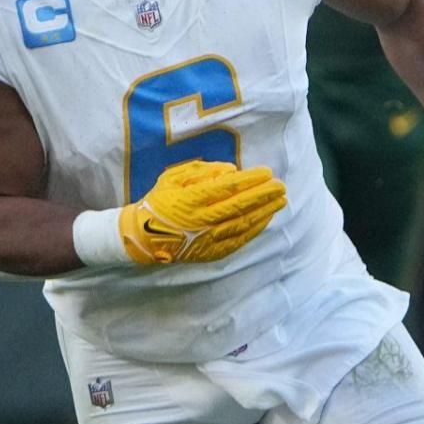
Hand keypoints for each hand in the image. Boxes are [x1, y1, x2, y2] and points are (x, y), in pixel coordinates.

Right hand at [119, 161, 286, 264]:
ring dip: (264, 211)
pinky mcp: (211, 252)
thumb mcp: (173, 179)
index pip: (227, 188)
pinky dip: (255, 229)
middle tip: (281, 185)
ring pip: (242, 224)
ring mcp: (207, 238)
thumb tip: (232, 170)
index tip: (267, 172)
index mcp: (190, 199)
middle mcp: (200, 220)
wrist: (142, 237)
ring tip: (280, 200)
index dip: (249, 180)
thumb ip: (202, 171)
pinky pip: (238, 240)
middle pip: (239, 206)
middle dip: (263, 194)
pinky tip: (266, 218)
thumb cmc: (159, 202)